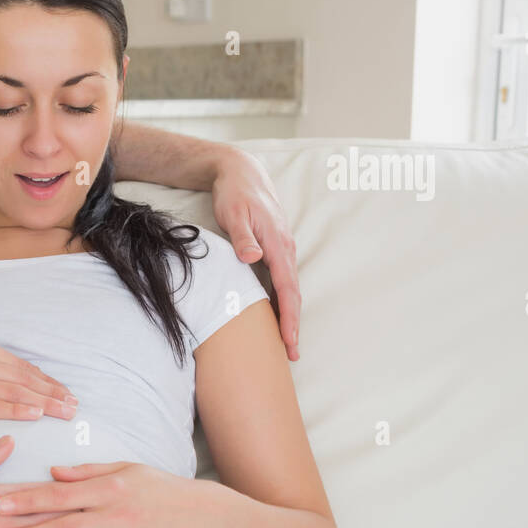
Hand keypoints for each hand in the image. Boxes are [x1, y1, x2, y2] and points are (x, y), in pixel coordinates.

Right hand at [0, 335, 77, 434]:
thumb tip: (23, 382)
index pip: (21, 366)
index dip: (48, 381)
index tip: (67, 394)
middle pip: (22, 378)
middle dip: (52, 393)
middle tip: (75, 406)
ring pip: (12, 391)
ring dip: (43, 402)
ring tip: (64, 413)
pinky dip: (16, 410)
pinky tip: (35, 416)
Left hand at [211, 149, 300, 361]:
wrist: (241, 172)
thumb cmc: (235, 193)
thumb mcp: (234, 213)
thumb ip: (243, 237)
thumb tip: (253, 259)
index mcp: (278, 244)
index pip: (287, 288)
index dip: (289, 317)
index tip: (289, 341)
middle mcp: (285, 249)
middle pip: (292, 294)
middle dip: (292, 325)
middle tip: (291, 355)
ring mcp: (281, 250)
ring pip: (288, 289)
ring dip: (288, 315)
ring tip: (285, 343)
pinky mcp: (274, 250)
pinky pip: (281, 281)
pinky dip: (281, 301)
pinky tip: (274, 315)